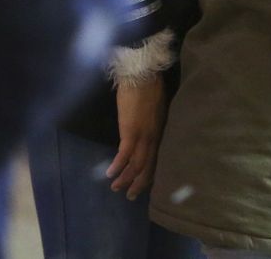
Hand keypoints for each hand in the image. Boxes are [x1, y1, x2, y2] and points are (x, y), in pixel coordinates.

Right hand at [106, 76, 167, 200]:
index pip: (156, 159)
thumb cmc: (149, 85)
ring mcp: (143, 136)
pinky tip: (110, 174)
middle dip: (139, 184)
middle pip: (148, 167)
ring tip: (116, 188)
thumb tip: (145, 126)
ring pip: (137, 165)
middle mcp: (154, 138)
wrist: (143, 74)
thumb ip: (152, 120)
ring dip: (126, 179)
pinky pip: (124, 155)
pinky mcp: (130, 132)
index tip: (143, 184)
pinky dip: (118, 167)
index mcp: (160, 132)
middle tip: (131, 196)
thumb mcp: (156, 107)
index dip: (150, 174)